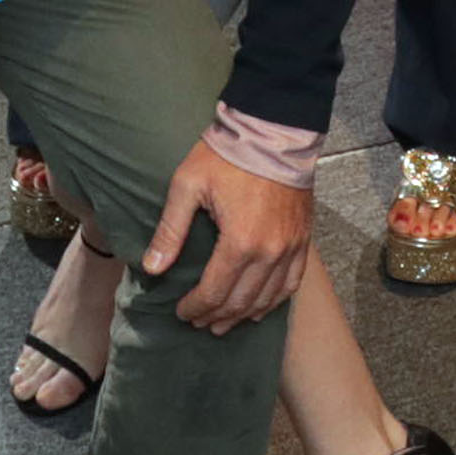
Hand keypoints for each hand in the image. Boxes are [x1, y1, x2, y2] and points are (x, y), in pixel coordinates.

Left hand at [145, 140, 312, 331]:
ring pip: (267, 299)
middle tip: (198, 322)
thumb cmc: (227, 155)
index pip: (214, 292)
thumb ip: (171, 230)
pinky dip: (274, 302)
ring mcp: (290, 248)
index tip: (182, 312)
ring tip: (224, 324)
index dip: (195, 307)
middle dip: (216, 316)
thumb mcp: (188, 185)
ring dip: (243, 316)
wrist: (274, 130)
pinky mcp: (303, 240)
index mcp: (239, 242)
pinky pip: (292, 283)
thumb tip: (152, 268)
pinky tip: (260, 308)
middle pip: (240, 302)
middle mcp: (269, 253)